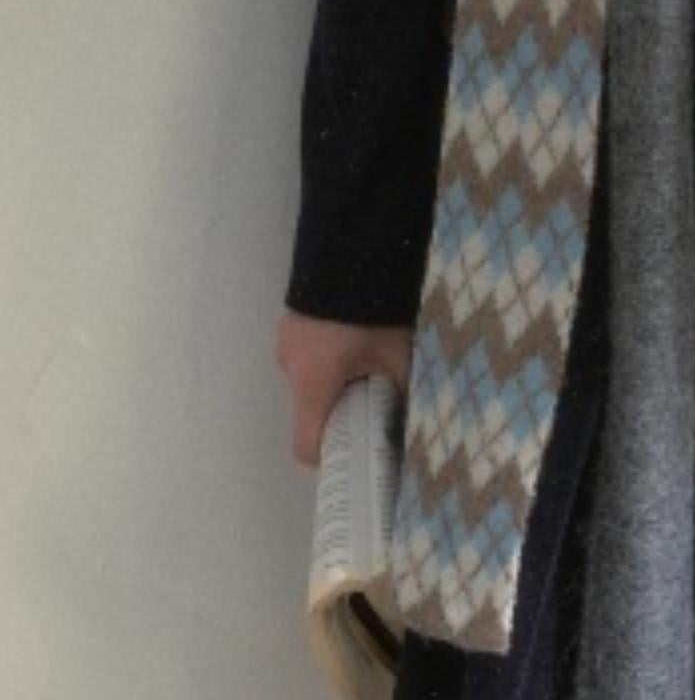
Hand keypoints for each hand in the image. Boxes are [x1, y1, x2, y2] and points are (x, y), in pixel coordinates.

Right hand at [275, 306, 413, 468]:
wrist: (353, 244)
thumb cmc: (377, 308)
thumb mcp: (397, 356)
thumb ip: (396, 395)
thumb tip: (404, 428)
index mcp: (313, 383)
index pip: (306, 446)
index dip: (331, 455)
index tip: (355, 446)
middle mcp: (290, 366)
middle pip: (311, 410)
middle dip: (340, 408)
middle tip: (373, 392)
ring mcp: (285, 340)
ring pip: (309, 379)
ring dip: (334, 376)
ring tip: (366, 352)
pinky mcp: (291, 320)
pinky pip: (307, 351)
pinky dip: (327, 353)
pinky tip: (353, 331)